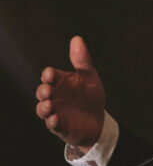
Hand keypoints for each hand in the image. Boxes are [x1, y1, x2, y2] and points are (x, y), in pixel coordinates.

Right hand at [36, 36, 105, 152]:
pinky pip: (53, 125)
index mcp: (61, 82)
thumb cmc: (90, 96)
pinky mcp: (60, 126)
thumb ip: (82, 60)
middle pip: (42, 92)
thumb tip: (77, 39)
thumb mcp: (89, 76)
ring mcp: (56, 111)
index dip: (48, 75)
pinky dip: (53, 122)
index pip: (49, 76)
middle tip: (48, 90)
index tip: (51, 75)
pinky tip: (55, 119)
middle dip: (42, 90)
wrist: (98, 120)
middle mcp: (55, 96)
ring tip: (49, 105)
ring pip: (43, 109)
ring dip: (44, 107)